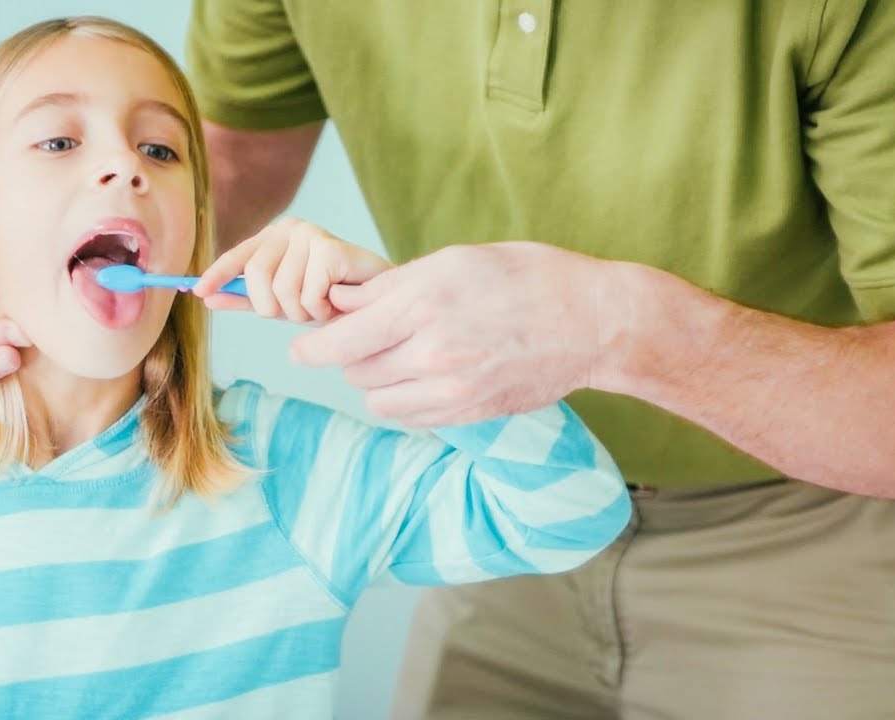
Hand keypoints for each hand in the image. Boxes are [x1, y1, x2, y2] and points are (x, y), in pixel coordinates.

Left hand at [193, 216, 391, 323]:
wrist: (379, 301)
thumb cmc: (330, 298)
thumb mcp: (281, 301)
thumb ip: (246, 297)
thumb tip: (205, 297)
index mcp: (274, 237)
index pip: (238, 256)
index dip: (216, 274)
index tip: (198, 293)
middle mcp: (290, 229)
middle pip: (255, 276)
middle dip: (274, 307)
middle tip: (300, 313)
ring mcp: (311, 235)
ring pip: (282, 291)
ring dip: (302, 313)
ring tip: (322, 307)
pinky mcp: (331, 248)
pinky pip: (307, 295)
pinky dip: (320, 310)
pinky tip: (337, 302)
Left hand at [290, 241, 632, 426]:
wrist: (592, 324)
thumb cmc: (528, 277)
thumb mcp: (454, 261)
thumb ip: (391, 286)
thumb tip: (341, 301)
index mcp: (423, 305)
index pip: (340, 341)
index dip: (311, 347)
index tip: (301, 347)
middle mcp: (431, 353)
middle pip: (354, 370)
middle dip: (351, 353)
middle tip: (369, 334)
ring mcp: (451, 391)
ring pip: (377, 399)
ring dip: (376, 379)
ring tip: (401, 354)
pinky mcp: (467, 414)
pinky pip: (409, 416)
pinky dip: (403, 399)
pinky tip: (424, 374)